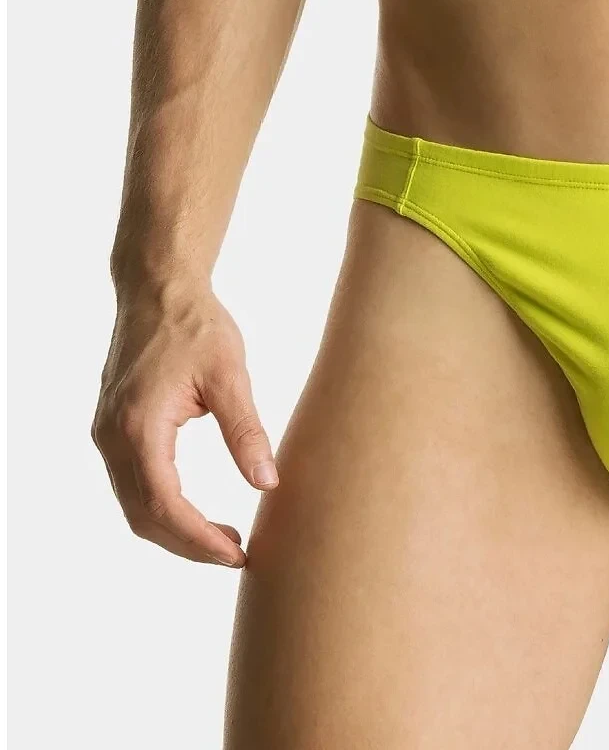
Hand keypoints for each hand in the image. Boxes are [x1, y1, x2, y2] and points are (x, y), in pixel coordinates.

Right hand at [92, 283, 277, 565]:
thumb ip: (246, 430)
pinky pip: (132, 485)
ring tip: (225, 538)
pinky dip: (162, 508)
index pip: (164, 505)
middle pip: (143, 517)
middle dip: (189, 545)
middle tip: (238, 553)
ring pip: (134, 506)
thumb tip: (268, 483)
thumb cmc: (195, 324)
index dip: (199, 539)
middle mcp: (112, 437)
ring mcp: (107, 435)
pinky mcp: (113, 429)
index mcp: (139, 426)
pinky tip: (198, 511)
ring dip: (175, 530)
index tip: (237, 554)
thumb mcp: (230, 374)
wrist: (157, 288)